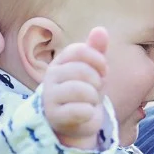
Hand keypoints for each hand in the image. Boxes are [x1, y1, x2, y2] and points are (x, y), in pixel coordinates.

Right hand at [43, 27, 108, 148]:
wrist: (75, 124)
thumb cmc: (85, 93)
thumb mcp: (93, 70)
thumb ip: (96, 50)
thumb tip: (100, 29)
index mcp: (60, 62)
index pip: (80, 50)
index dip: (98, 59)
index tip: (103, 70)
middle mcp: (51, 77)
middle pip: (83, 70)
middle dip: (97, 82)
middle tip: (94, 91)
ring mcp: (50, 96)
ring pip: (83, 90)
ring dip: (93, 99)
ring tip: (88, 103)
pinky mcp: (54, 116)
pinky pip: (81, 110)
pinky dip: (90, 114)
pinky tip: (85, 115)